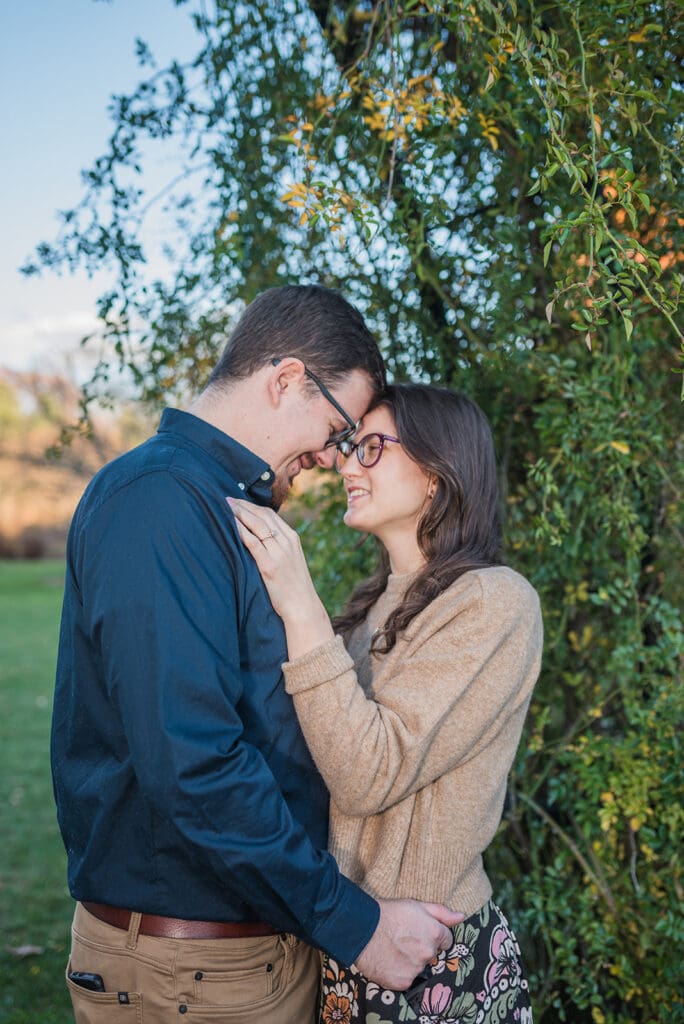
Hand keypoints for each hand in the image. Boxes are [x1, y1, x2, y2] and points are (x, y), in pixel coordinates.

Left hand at [227, 497, 333, 655]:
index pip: (269, 514)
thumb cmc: (293, 586)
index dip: (250, 506)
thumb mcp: (290, 560)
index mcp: (292, 538)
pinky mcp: (270, 565)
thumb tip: (256, 537)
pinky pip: (252, 542)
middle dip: (242, 505)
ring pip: (256, 525)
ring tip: (223, 507)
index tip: (236, 501)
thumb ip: (277, 546)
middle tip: (224, 499)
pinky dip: (240, 530)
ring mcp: (279, 552)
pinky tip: (229, 524)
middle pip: (262, 515)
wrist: (302, 606)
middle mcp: (287, 541)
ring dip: (239, 513)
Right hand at [355, 898, 464, 990]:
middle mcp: (428, 953)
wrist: (362, 929)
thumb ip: (442, 912)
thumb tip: (461, 917)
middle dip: (422, 948)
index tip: (420, 932)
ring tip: (394, 949)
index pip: (446, 940)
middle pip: (432, 954)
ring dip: (410, 961)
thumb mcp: (417, 905)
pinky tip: (389, 961)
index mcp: (435, 933)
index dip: (433, 935)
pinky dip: (400, 973)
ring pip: (419, 967)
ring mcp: (416, 969)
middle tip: (404, 940)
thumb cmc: (389, 913)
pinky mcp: (403, 982)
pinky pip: (406, 979)